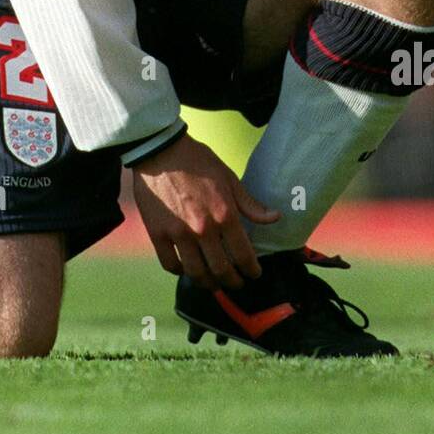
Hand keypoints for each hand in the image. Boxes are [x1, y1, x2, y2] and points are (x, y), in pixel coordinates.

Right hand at [131, 133, 279, 289]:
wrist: (160, 150)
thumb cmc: (196, 161)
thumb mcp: (228, 178)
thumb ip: (250, 204)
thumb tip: (275, 217)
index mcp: (224, 214)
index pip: (243, 255)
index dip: (251, 270)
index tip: (254, 274)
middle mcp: (203, 229)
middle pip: (221, 270)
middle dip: (233, 282)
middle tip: (236, 284)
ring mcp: (179, 233)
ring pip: (196, 273)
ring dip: (208, 283)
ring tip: (213, 284)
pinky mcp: (158, 234)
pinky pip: (170, 264)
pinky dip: (180, 272)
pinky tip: (187, 269)